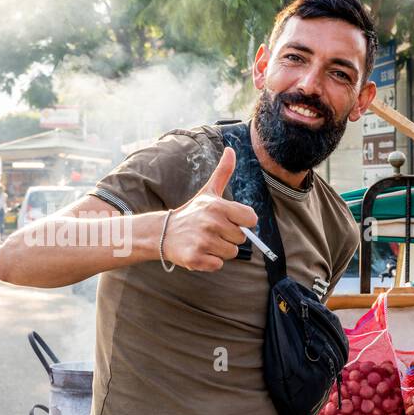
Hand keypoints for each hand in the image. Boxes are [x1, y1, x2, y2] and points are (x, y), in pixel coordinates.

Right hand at [164, 147, 257, 271]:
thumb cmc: (192, 212)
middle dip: (229, 237)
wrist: (162, 232)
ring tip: (205, 241)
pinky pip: (218, 265)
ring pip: (231, 253)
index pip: (251, 219)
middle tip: (212, 231)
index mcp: (218, 206)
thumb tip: (231, 149)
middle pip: (241, 239)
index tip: (228, 220)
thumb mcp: (208, 192)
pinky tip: (199, 251)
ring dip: (220, 250)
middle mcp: (211, 223)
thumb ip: (223, 172)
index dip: (242, 222)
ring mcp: (203, 241)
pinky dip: (210, 262)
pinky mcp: (196, 258)